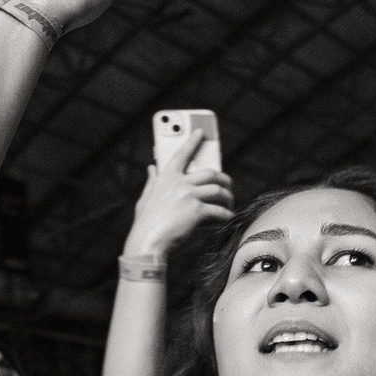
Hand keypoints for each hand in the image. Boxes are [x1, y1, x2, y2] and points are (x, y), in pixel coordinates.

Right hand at [123, 136, 233, 260]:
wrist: (147, 243)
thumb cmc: (145, 225)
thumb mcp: (145, 199)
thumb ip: (152, 182)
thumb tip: (151, 168)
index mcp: (166, 178)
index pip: (181, 154)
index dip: (192, 141)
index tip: (201, 131)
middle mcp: (179, 182)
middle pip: (210, 173)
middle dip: (224, 179)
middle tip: (228, 186)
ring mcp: (189, 195)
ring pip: (219, 190)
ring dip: (228, 198)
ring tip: (229, 204)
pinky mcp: (197, 210)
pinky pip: (220, 211)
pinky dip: (226, 216)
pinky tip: (226, 219)